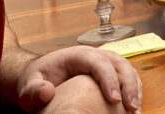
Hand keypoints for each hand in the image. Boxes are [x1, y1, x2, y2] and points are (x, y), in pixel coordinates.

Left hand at [16, 45, 141, 112]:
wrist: (41, 75)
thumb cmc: (37, 79)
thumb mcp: (28, 86)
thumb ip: (34, 90)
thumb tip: (47, 91)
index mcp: (78, 55)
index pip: (99, 62)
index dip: (109, 79)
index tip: (114, 99)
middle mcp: (96, 55)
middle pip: (120, 64)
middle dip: (129, 85)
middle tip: (131, 108)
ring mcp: (106, 63)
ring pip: (128, 70)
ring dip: (135, 89)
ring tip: (136, 111)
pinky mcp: (111, 73)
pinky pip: (128, 78)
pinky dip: (134, 92)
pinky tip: (133, 109)